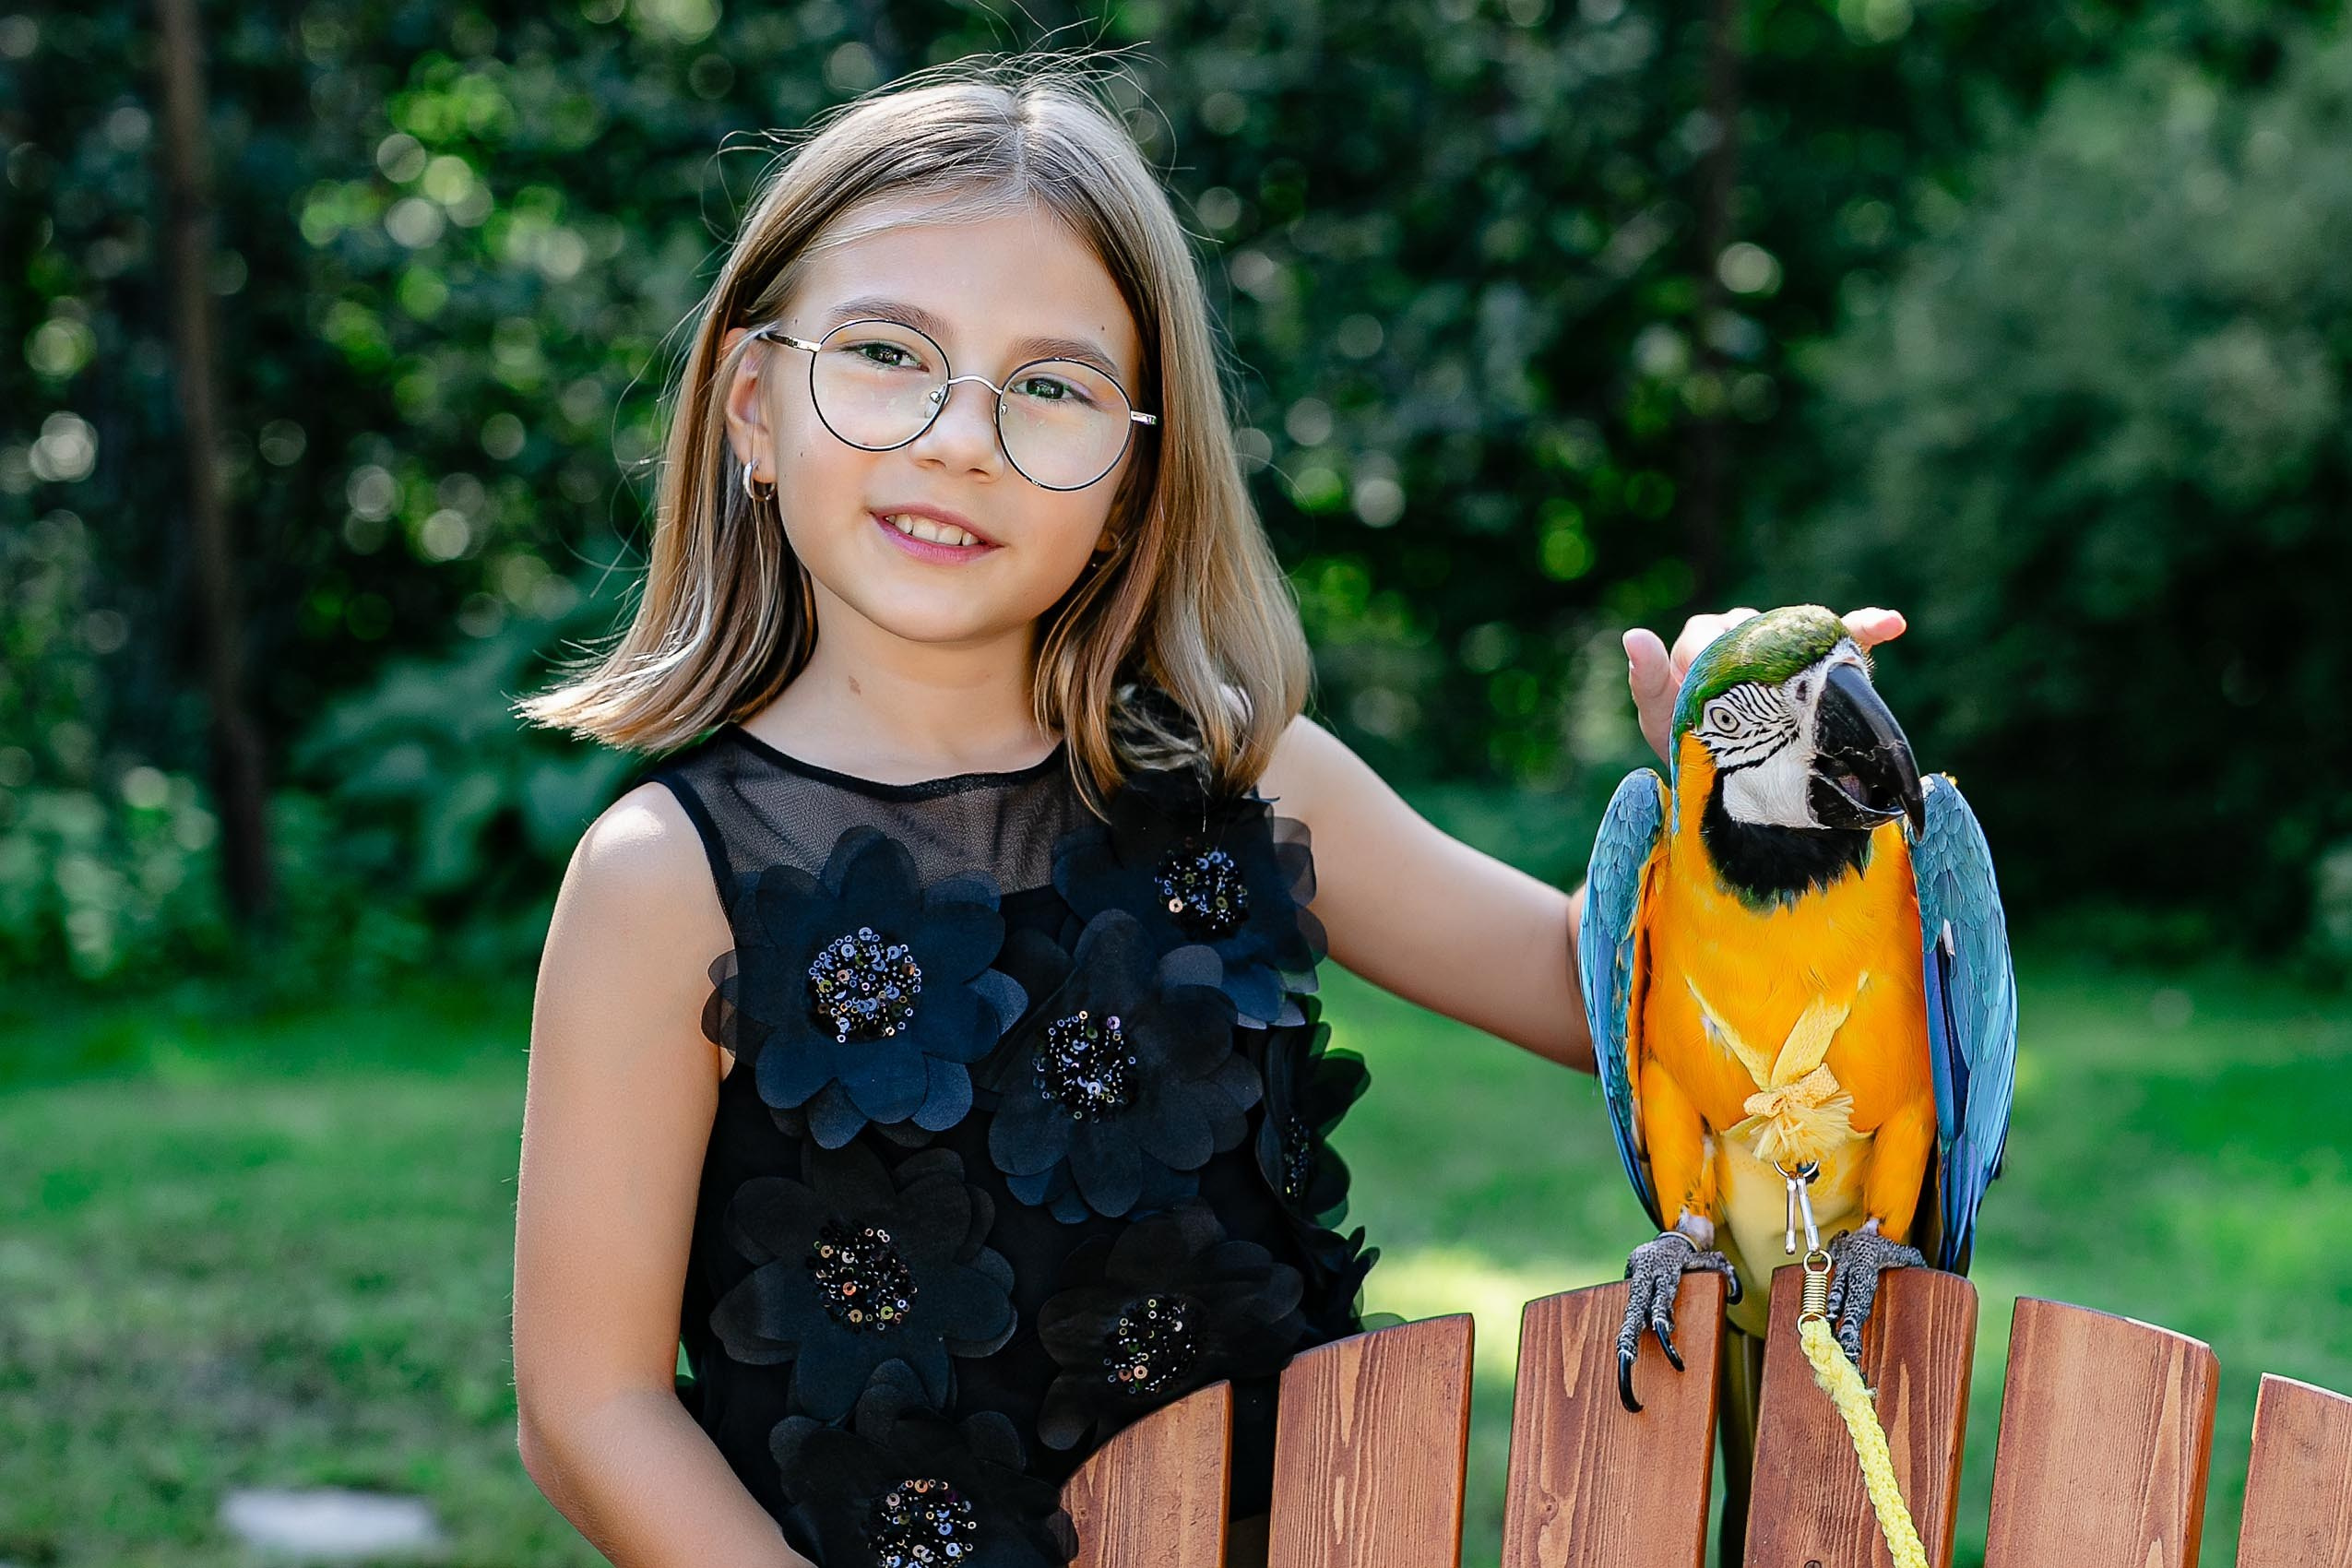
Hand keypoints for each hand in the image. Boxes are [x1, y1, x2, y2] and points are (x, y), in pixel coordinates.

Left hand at [1623, 605, 1906, 765]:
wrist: (1730, 776)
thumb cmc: (1689, 743)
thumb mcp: (1661, 717)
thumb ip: (1646, 679)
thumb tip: (1633, 633)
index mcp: (1703, 642)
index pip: (1703, 633)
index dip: (1702, 659)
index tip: (1703, 689)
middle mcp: (1743, 633)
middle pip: (1750, 628)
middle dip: (1750, 658)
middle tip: (1751, 697)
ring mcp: (1782, 645)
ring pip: (1791, 631)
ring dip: (1798, 646)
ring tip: (1804, 676)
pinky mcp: (1817, 660)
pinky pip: (1844, 636)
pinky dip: (1864, 628)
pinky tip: (1890, 624)